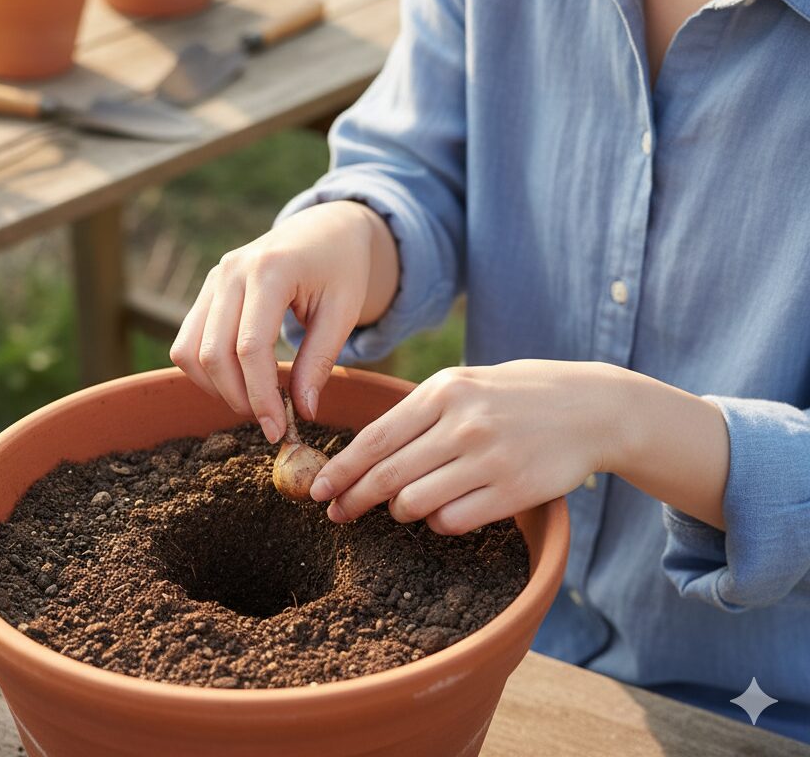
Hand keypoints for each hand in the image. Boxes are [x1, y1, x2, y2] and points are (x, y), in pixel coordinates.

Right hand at [169, 201, 398, 441]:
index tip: (278, 429)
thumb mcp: (345, 311)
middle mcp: (232, 270)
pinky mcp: (208, 288)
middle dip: (237, 398)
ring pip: (188, 351)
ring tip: (254, 401)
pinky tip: (240, 380)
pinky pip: (186, 340)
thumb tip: (303, 412)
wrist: (327, 227)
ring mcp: (214, 278)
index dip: (260, 396)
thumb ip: (320, 360)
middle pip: (212, 353)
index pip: (250, 347)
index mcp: (271, 271)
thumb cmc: (342, 267)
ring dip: (215, 387)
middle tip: (269, 420)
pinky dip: (206, 370)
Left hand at [309, 359, 631, 533]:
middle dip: (353, 499)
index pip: (375, 439)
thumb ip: (417, 413)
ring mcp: (489, 459)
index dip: (341, 470)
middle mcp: (463, 423)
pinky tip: (446, 510)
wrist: (589, 407)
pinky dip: (439, 522)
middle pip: (387, 475)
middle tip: (337, 513)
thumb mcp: (464, 384)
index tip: (317, 490)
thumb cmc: (514, 395)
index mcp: (443, 391)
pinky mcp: (513, 492)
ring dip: (401, 510)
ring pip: (415, 503)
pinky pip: (452, 521)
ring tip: (406, 503)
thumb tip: (363, 454)